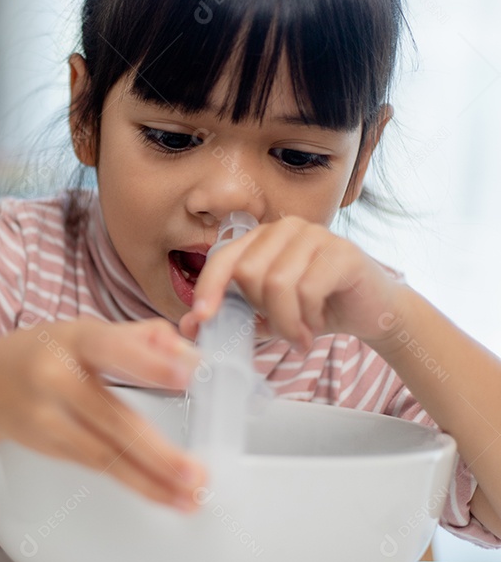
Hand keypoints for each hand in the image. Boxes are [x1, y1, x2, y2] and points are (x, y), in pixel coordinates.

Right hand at [0, 317, 205, 511]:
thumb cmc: (44, 352)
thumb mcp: (84, 331)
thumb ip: (137, 337)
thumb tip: (184, 349)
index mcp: (75, 339)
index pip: (113, 348)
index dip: (149, 363)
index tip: (187, 374)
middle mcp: (56, 378)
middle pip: (113, 418)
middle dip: (158, 451)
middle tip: (195, 472)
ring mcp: (48, 417)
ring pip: (105, 454)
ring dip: (152, 480)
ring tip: (189, 494)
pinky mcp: (48, 446)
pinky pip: (96, 466)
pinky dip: (134, 483)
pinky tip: (163, 493)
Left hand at [178, 216, 402, 351]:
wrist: (374, 312)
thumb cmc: (317, 309)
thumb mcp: (266, 315)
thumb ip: (231, 317)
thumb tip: (188, 326)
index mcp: (262, 238)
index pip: (222, 258)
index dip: (208, 289)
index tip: (202, 318)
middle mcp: (286, 229)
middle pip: (247, 273)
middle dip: (260, 311)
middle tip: (283, 328)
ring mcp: (316, 235)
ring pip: (276, 284)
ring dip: (286, 321)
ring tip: (300, 333)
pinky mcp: (342, 252)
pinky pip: (307, 289)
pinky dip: (308, 318)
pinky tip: (318, 324)